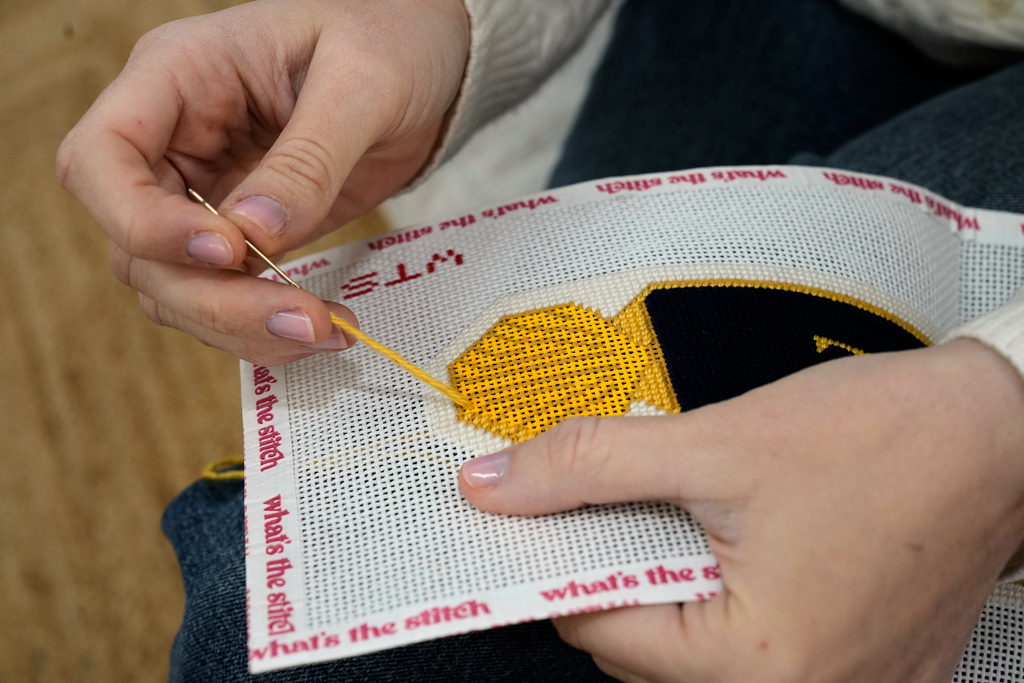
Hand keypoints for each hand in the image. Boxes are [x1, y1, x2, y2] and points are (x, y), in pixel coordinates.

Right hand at [56, 0, 468, 364]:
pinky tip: (321, 329)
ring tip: (324, 332)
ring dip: (238, 325)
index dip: (142, 219)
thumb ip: (308, 159)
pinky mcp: (242, 236)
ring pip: (172, 286)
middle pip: (134, 244)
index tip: (228, 250)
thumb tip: (257, 235)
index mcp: (178, 76)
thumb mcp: (361, 85)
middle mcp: (175, 141)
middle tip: (302, 320)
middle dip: (212, 297)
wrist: (429, 62)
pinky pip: (222, 296)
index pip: (99, 158)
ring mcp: (204, 193)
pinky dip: (261, 327)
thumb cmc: (389, 38)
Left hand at [459, 340, 1023, 681]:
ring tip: (681, 508)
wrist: (1003, 428)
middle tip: (609, 497)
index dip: (558, 561)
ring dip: (667, 578)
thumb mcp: (714, 443)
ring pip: (697, 646)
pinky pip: (757, 642)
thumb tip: (492, 486)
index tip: (539, 510)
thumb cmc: (882, 437)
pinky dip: (722, 590)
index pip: (601, 627)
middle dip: (614, 568)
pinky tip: (731, 533)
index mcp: (759, 662)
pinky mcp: (865, 662)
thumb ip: (588, 467)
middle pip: (645, 646)